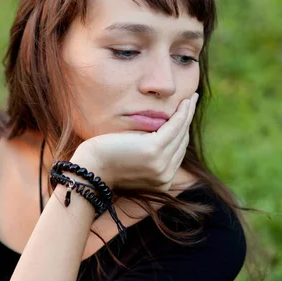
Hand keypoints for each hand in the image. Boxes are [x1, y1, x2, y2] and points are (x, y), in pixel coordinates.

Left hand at [75, 92, 198, 192]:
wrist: (90, 169)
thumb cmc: (104, 163)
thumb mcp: (132, 160)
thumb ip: (147, 154)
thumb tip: (157, 137)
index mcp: (161, 182)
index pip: (177, 153)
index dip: (182, 132)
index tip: (185, 116)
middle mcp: (165, 176)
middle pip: (182, 142)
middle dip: (188, 120)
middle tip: (191, 102)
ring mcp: (160, 164)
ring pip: (181, 133)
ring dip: (188, 113)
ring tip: (191, 98)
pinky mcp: (154, 150)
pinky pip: (174, 127)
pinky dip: (182, 113)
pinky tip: (185, 102)